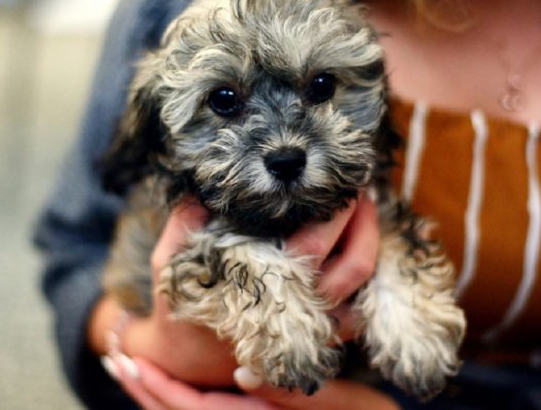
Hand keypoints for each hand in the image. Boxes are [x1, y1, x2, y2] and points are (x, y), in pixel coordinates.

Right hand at [93, 193, 381, 392]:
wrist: (189, 361)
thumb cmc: (182, 306)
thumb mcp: (168, 264)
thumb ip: (182, 226)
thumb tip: (199, 191)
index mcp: (266, 285)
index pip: (316, 242)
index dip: (338, 211)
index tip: (340, 179)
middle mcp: (300, 308)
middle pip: (354, 261)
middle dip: (364, 217)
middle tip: (359, 185)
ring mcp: (316, 326)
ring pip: (363, 284)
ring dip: (372, 241)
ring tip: (365, 207)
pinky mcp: (323, 336)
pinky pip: (361, 305)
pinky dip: (367, 274)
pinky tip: (360, 242)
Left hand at [107, 357, 399, 409]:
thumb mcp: (338, 404)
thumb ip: (290, 394)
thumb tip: (241, 374)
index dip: (158, 387)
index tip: (130, 361)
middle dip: (145, 390)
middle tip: (117, 359)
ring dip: (157, 394)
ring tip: (133, 369)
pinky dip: (183, 398)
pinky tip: (175, 383)